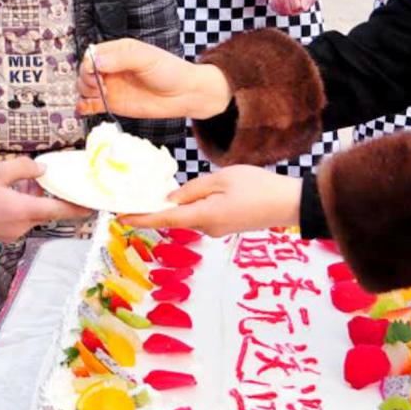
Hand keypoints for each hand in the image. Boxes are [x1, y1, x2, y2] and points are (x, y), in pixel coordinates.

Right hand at [0, 158, 90, 241]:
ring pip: (32, 214)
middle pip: (46, 210)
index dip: (79, 207)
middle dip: (49, 196)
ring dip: (32, 199)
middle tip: (48, 178)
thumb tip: (43, 170)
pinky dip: (21, 206)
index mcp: (24, 211)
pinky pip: (20, 219)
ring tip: (21, 181)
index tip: (95, 205)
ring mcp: (12, 233)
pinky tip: (8, 193)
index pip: (61, 210)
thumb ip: (24, 168)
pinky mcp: (2, 235)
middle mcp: (22, 226)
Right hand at [78, 38, 230, 120]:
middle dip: (87, 79)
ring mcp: (111, 86)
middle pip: (85, 71)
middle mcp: (112, 69)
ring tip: (101, 94)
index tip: (96, 71)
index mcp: (118, 52)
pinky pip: (91, 105)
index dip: (89, 63)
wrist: (185, 95)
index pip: (92, 54)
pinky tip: (86, 107)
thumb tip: (96, 61)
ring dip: (86, 92)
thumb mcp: (146, 57)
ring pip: (85, 88)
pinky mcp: (113, 103)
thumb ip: (121, 57)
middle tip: (101, 85)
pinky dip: (84, 106)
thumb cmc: (170, 71)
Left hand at [123, 165, 302, 235]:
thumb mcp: (222, 179)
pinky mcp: (225, 227)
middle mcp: (207, 228)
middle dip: (154, 208)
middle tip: (133, 196)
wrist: (291, 204)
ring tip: (160, 189)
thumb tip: (170, 199)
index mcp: (204, 216)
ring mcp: (216, 230)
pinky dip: (191, 207)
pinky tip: (190, 194)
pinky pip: (200, 216)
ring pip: (188, 216)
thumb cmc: (259, 187)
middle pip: (174, 218)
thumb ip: (193, 189)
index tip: (119, 217)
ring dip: (175, 206)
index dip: (140, 217)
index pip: (164, 218)